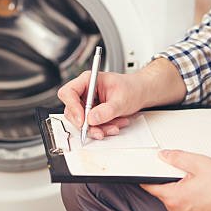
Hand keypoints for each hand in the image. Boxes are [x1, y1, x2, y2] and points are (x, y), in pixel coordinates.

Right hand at [57, 58, 186, 139]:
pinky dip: (103, 129)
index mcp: (88, 80)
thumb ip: (106, 110)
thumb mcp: (121, 99)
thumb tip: (91, 119)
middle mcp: (85, 92)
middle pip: (72, 111)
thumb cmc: (132, 89)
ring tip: (115, 126)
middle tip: (99, 130)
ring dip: (98, 128)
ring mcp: (88, 104)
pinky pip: (92, 126)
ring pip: (82, 122)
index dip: (72, 107)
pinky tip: (115, 125)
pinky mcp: (93, 114)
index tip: (83, 120)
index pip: (69, 92)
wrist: (141, 93)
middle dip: (86, 124)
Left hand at [141, 150, 210, 210]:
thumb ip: (177, 158)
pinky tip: (205, 191)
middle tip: (189, 173)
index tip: (149, 169)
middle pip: (164, 192)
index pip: (150, 186)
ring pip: (176, 200)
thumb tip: (164, 156)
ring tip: (201, 183)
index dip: (148, 175)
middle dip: (172, 180)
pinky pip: (186, 206)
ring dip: (183, 190)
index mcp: (174, 198)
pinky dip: (191, 198)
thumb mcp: (199, 163)